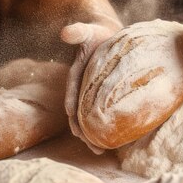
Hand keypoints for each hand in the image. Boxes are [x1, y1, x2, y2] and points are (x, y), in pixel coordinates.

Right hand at [61, 21, 119, 152]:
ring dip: (93, 135)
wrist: (109, 34)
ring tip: (100, 151)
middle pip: (79, 113)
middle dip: (83, 130)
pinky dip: (107, 127)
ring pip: (90, 118)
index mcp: (76, 74)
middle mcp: (82, 88)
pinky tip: (117, 141)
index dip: (72, 105)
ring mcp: (93, 94)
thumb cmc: (97, 33)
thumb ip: (77, 31)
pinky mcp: (105, 96)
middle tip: (92, 147)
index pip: (72, 92)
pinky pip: (104, 114)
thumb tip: (65, 32)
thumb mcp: (87, 30)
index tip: (73, 118)